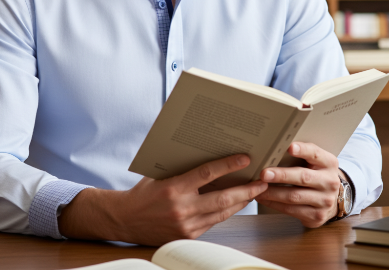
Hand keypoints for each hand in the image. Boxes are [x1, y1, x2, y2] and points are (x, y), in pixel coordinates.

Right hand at [58, 154, 267, 244]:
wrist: (125, 220)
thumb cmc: (143, 192)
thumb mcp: (159, 174)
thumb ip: (182, 168)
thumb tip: (207, 153)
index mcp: (173, 188)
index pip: (207, 174)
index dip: (228, 165)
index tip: (245, 158)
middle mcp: (182, 208)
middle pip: (223, 198)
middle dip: (247, 189)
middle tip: (263, 180)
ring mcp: (187, 225)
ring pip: (222, 212)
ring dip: (242, 201)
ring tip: (256, 191)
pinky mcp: (188, 236)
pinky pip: (214, 222)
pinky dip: (226, 211)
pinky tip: (236, 202)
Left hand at [255, 142, 339, 227]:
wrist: (331, 198)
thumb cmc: (315, 173)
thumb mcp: (314, 161)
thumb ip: (300, 153)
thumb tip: (273, 148)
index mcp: (328, 163)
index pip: (315, 154)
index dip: (303, 150)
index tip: (290, 147)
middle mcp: (329, 182)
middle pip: (303, 177)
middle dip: (281, 175)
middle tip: (264, 173)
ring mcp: (324, 201)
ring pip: (294, 196)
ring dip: (272, 192)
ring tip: (257, 187)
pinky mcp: (317, 216)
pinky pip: (291, 210)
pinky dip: (274, 203)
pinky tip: (263, 198)